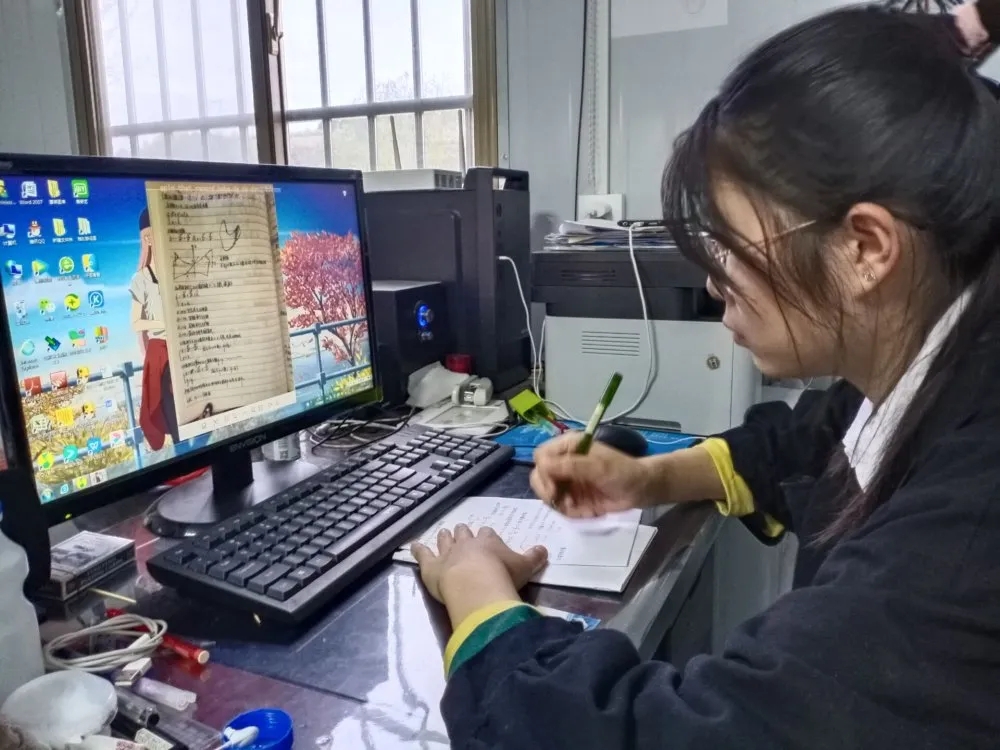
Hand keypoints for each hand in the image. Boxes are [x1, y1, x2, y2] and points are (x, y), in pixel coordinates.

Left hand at [412, 525, 547, 627]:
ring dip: (444, 538)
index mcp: (488, 541)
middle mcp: (466, 543)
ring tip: (443, 535)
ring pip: (444, 540)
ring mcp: (447, 553)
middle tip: (462, 534)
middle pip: (463, 533)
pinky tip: (413, 546)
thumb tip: (544, 549)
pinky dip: (418, 550)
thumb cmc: (503, 574)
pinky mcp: (431, 566)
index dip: (486, 536)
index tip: (486, 537)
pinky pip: (422, 554)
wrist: (476, 584)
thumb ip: (534, 557)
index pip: (487, 533)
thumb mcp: (525, 567)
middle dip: (463, 533)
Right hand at [530, 431, 658, 517]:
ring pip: (546, 493)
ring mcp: (568, 480)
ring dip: (557, 502)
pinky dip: (568, 511)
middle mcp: (564, 462)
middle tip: (559, 500)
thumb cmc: (623, 472)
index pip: (541, 456)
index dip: (543, 472)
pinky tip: (583, 510)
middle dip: (546, 490)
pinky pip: (559, 506)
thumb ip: (570, 465)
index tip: (554, 487)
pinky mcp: (573, 497)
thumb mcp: (598, 467)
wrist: (641, 489)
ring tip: (574, 506)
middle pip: (538, 475)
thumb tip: (542, 465)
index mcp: (569, 446)